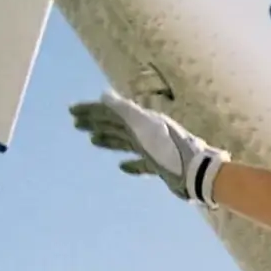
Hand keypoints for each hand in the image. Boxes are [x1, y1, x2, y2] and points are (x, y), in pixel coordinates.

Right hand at [69, 91, 227, 207]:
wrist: (197, 174)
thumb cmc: (172, 150)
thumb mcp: (146, 128)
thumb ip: (125, 111)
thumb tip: (103, 96)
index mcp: (143, 122)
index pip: (111, 113)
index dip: (92, 111)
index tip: (72, 111)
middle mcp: (148, 133)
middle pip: (116, 126)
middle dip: (96, 122)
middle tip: (75, 123)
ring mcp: (155, 150)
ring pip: (126, 143)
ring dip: (108, 140)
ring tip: (92, 140)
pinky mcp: (161, 167)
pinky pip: (141, 164)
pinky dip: (130, 164)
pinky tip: (122, 167)